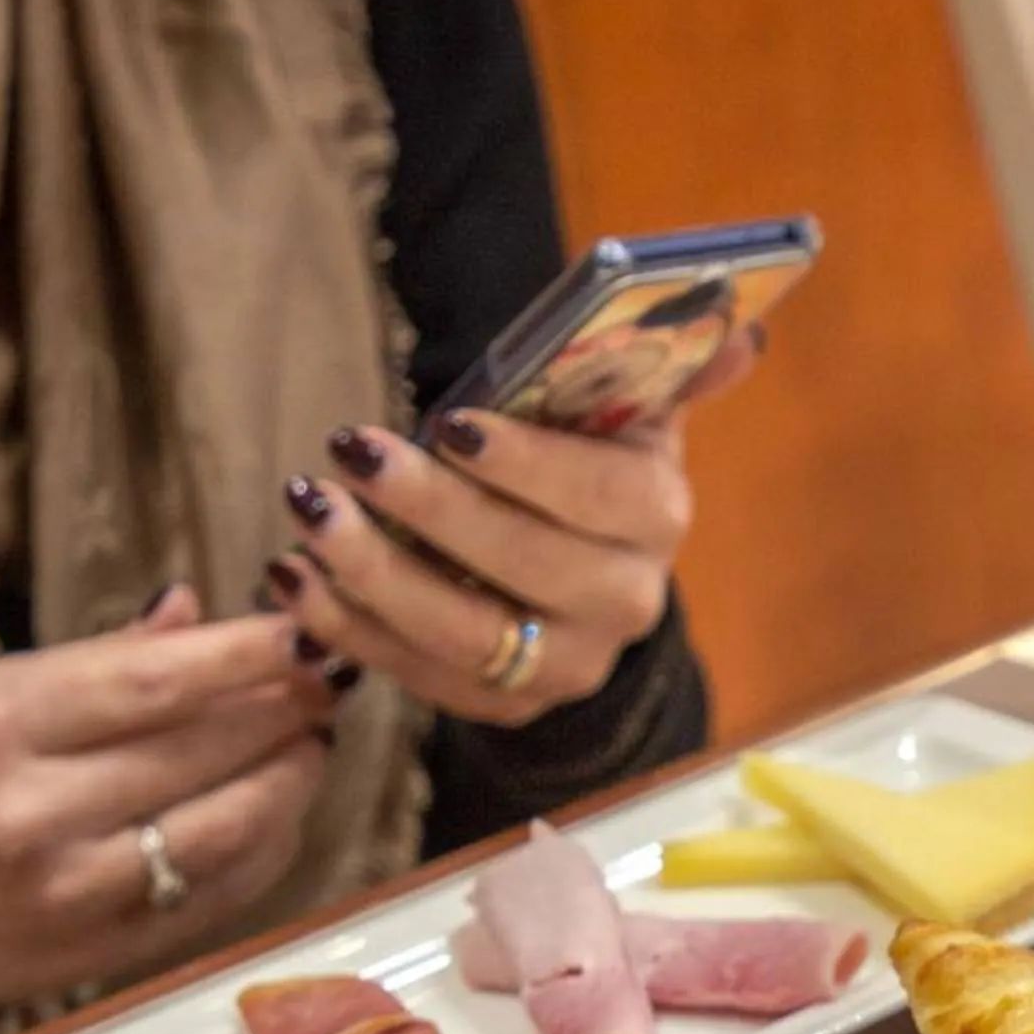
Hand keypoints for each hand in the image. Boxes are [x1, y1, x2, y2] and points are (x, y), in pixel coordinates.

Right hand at [0, 591, 339, 1027]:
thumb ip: (97, 662)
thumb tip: (195, 612)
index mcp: (2, 726)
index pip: (155, 681)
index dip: (247, 654)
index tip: (307, 631)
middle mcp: (39, 810)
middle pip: (205, 749)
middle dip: (287, 709)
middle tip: (329, 681)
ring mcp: (79, 892)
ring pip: (231, 825)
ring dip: (292, 779)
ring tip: (311, 743)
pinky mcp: (110, 954)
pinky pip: (225, 892)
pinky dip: (270, 847)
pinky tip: (281, 813)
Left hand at [267, 333, 757, 728]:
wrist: (583, 576)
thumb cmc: (583, 463)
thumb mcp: (626, 410)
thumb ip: (669, 365)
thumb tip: (739, 329)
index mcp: (656, 517)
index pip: (599, 496)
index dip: (525, 466)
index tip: (447, 424)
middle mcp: (625, 604)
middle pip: (525, 568)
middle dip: (430, 511)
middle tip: (351, 453)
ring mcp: (565, 666)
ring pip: (464, 635)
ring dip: (373, 576)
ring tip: (307, 512)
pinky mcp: (504, 704)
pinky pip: (419, 678)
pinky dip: (348, 630)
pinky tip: (293, 577)